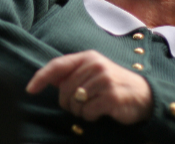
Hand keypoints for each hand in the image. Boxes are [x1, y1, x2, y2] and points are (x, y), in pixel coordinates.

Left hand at [26, 50, 152, 123]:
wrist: (145, 96)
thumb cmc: (113, 84)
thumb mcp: (93, 73)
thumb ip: (72, 74)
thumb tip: (47, 79)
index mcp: (87, 57)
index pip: (57, 65)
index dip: (41, 77)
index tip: (30, 90)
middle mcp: (95, 64)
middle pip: (64, 90)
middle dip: (68, 103)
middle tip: (82, 104)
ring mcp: (103, 79)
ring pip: (75, 103)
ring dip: (81, 111)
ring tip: (94, 106)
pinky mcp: (111, 96)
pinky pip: (88, 112)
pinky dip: (91, 116)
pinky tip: (102, 111)